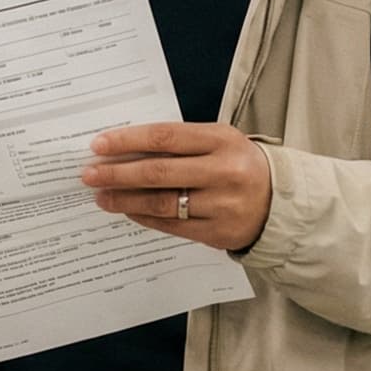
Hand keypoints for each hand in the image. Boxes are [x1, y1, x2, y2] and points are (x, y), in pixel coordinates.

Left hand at [81, 123, 270, 252]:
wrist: (281, 202)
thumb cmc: (239, 164)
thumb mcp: (219, 141)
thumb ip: (180, 143)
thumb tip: (126, 149)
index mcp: (222, 140)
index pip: (164, 137)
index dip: (127, 140)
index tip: (99, 144)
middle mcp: (223, 172)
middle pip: (157, 173)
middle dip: (117, 173)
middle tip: (89, 174)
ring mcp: (222, 205)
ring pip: (161, 203)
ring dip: (125, 199)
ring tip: (101, 196)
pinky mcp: (218, 233)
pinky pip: (171, 225)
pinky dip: (144, 217)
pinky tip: (127, 210)